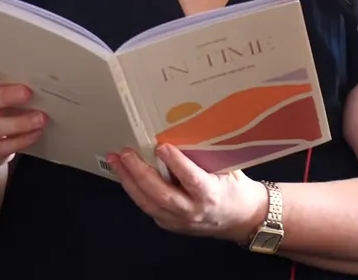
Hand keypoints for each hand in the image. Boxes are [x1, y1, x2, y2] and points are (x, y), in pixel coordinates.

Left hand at [109, 143, 268, 242]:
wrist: (240, 219)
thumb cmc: (233, 188)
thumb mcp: (226, 169)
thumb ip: (204, 156)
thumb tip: (181, 131)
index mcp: (210, 194)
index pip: (190, 179)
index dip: (176, 163)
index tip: (161, 147)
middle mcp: (192, 210)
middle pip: (161, 194)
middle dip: (139, 173)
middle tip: (125, 153)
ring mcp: (179, 221)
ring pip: (148, 203)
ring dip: (129, 181)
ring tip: (116, 161)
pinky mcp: (170, 225)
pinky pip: (147, 207)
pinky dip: (134, 190)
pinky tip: (125, 175)